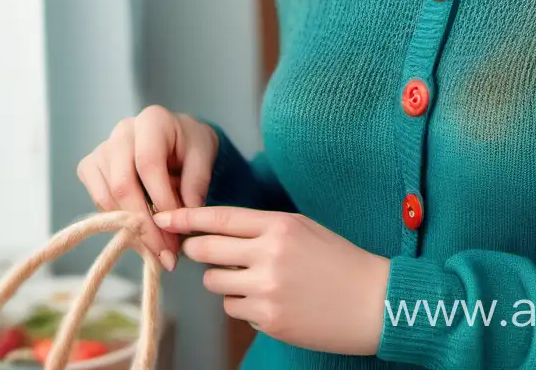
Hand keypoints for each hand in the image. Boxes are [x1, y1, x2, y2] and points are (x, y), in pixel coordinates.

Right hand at [76, 106, 218, 271]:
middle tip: (166, 253)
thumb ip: (196, 183)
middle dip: (144, 224)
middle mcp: (122, 131)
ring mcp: (103, 149)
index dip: (161, 200)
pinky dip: (119, 222)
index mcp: (152, 120)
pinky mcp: (91, 167)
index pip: (148, 164)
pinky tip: (142, 236)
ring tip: (157, 250)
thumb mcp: (204, 156)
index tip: (177, 231)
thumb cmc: (191, 145)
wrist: (177, 138)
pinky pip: (99, 201)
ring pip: (108, 196)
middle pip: (122, 183)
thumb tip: (184, 217)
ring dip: (132, 229)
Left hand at [154, 206, 390, 355]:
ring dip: (223, 281)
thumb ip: (264, 229)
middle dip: (196, 250)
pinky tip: (268, 300)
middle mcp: (270, 254)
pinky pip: (234, 308)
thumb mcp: (304, 229)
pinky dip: (243, 304)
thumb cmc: (339, 261)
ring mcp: (267, 289)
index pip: (222, 218)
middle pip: (207, 250)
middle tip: (196, 250)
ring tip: (251, 279)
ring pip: (214, 283)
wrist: (372, 301)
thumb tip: (220, 234)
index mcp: (280, 225)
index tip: (164, 217)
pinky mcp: (268, 319)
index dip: (188, 217)